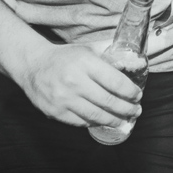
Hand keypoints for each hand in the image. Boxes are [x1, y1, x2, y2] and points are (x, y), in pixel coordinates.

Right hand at [14, 42, 142, 126]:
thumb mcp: (89, 49)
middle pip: (108, 102)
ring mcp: (63, 98)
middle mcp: (74, 81)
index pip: (116, 82)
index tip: (138, 96)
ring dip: (114, 120)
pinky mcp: (55, 111)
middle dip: (127, 109)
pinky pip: (81, 122)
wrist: (33, 65)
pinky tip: (104, 120)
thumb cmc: (67, 57)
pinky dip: (95, 122)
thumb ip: (113, 55)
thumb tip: (139, 63)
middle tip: (135, 111)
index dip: (130, 92)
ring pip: (96, 115)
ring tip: (124, 120)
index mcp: (85, 63)